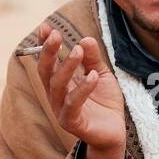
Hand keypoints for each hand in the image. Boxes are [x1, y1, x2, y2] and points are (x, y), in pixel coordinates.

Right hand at [37, 23, 125, 151]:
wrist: (114, 132)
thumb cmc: (104, 103)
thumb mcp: (100, 75)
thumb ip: (93, 59)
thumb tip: (86, 39)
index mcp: (60, 82)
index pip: (47, 61)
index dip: (44, 45)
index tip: (46, 27)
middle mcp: (56, 95)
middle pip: (46, 72)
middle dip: (48, 52)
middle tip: (56, 35)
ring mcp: (62, 110)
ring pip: (58, 86)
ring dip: (66, 66)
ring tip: (78, 51)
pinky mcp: (72, 123)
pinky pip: (73, 104)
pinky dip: (82, 89)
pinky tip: (92, 76)